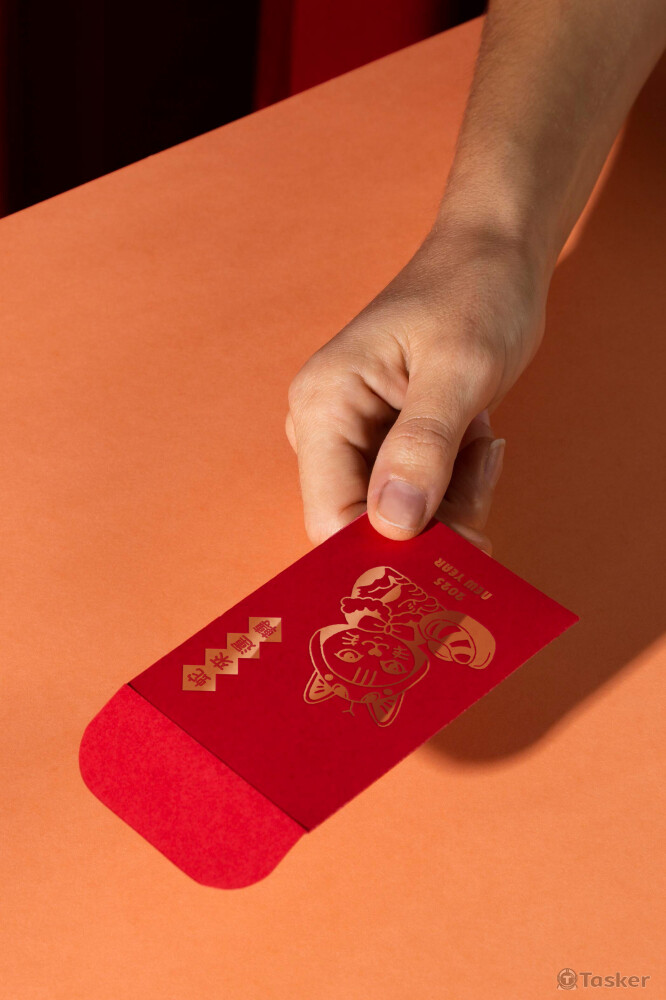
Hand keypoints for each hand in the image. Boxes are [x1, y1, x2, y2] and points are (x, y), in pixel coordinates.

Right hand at [285, 219, 548, 554]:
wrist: (493, 259)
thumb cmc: (474, 294)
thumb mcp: (459, 368)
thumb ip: (423, 446)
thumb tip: (394, 523)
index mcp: (324, 406)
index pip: (332, 516)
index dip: (389, 550)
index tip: (457, 553)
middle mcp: (326, 429)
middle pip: (367, 525)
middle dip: (433, 523)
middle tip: (482, 474)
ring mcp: (355, 441)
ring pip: (398, 520)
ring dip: (454, 501)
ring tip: (482, 441)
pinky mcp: (386, 447)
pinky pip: (418, 499)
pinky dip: (458, 488)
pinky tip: (478, 440)